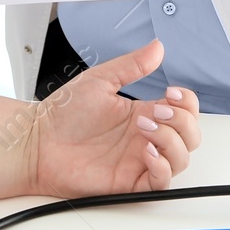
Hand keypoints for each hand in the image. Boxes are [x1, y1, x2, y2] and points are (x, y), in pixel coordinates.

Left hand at [29, 40, 201, 195]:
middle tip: (158, 111)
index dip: (186, 102)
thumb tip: (157, 47)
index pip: (185, 111)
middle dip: (182, 121)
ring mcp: (139, 160)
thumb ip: (131, 65)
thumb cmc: (63, 114)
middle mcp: (145, 138)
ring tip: (144, 128)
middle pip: (190, 135)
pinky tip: (146, 152)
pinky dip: (162, 167)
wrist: (38, 142)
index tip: (170, 92)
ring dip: (171, 141)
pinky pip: (161, 182)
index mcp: (143, 113)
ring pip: (181, 159)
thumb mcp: (100, 80)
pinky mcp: (130, 182)